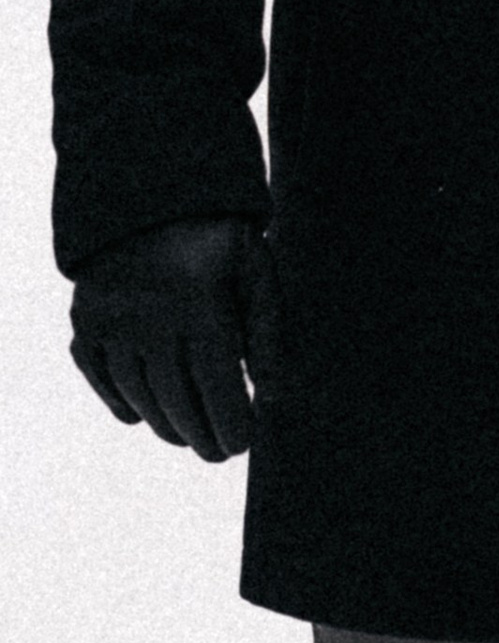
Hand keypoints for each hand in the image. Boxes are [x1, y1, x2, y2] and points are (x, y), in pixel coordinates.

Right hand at [69, 216, 277, 460]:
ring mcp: (111, 319)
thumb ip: (268, 332)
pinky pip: (98, 375)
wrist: (155, 189)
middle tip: (218, 453)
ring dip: (164, 423)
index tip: (242, 444)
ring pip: (138, 392)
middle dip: (200, 433)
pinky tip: (140, 416)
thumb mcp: (256, 270)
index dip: (230, 422)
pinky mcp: (84, 318)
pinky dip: (118, 400)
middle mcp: (150, 315)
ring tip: (187, 436)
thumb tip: (271, 396)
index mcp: (200, 302)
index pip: (216, 383)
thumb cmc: (219, 236)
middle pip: (175, 397)